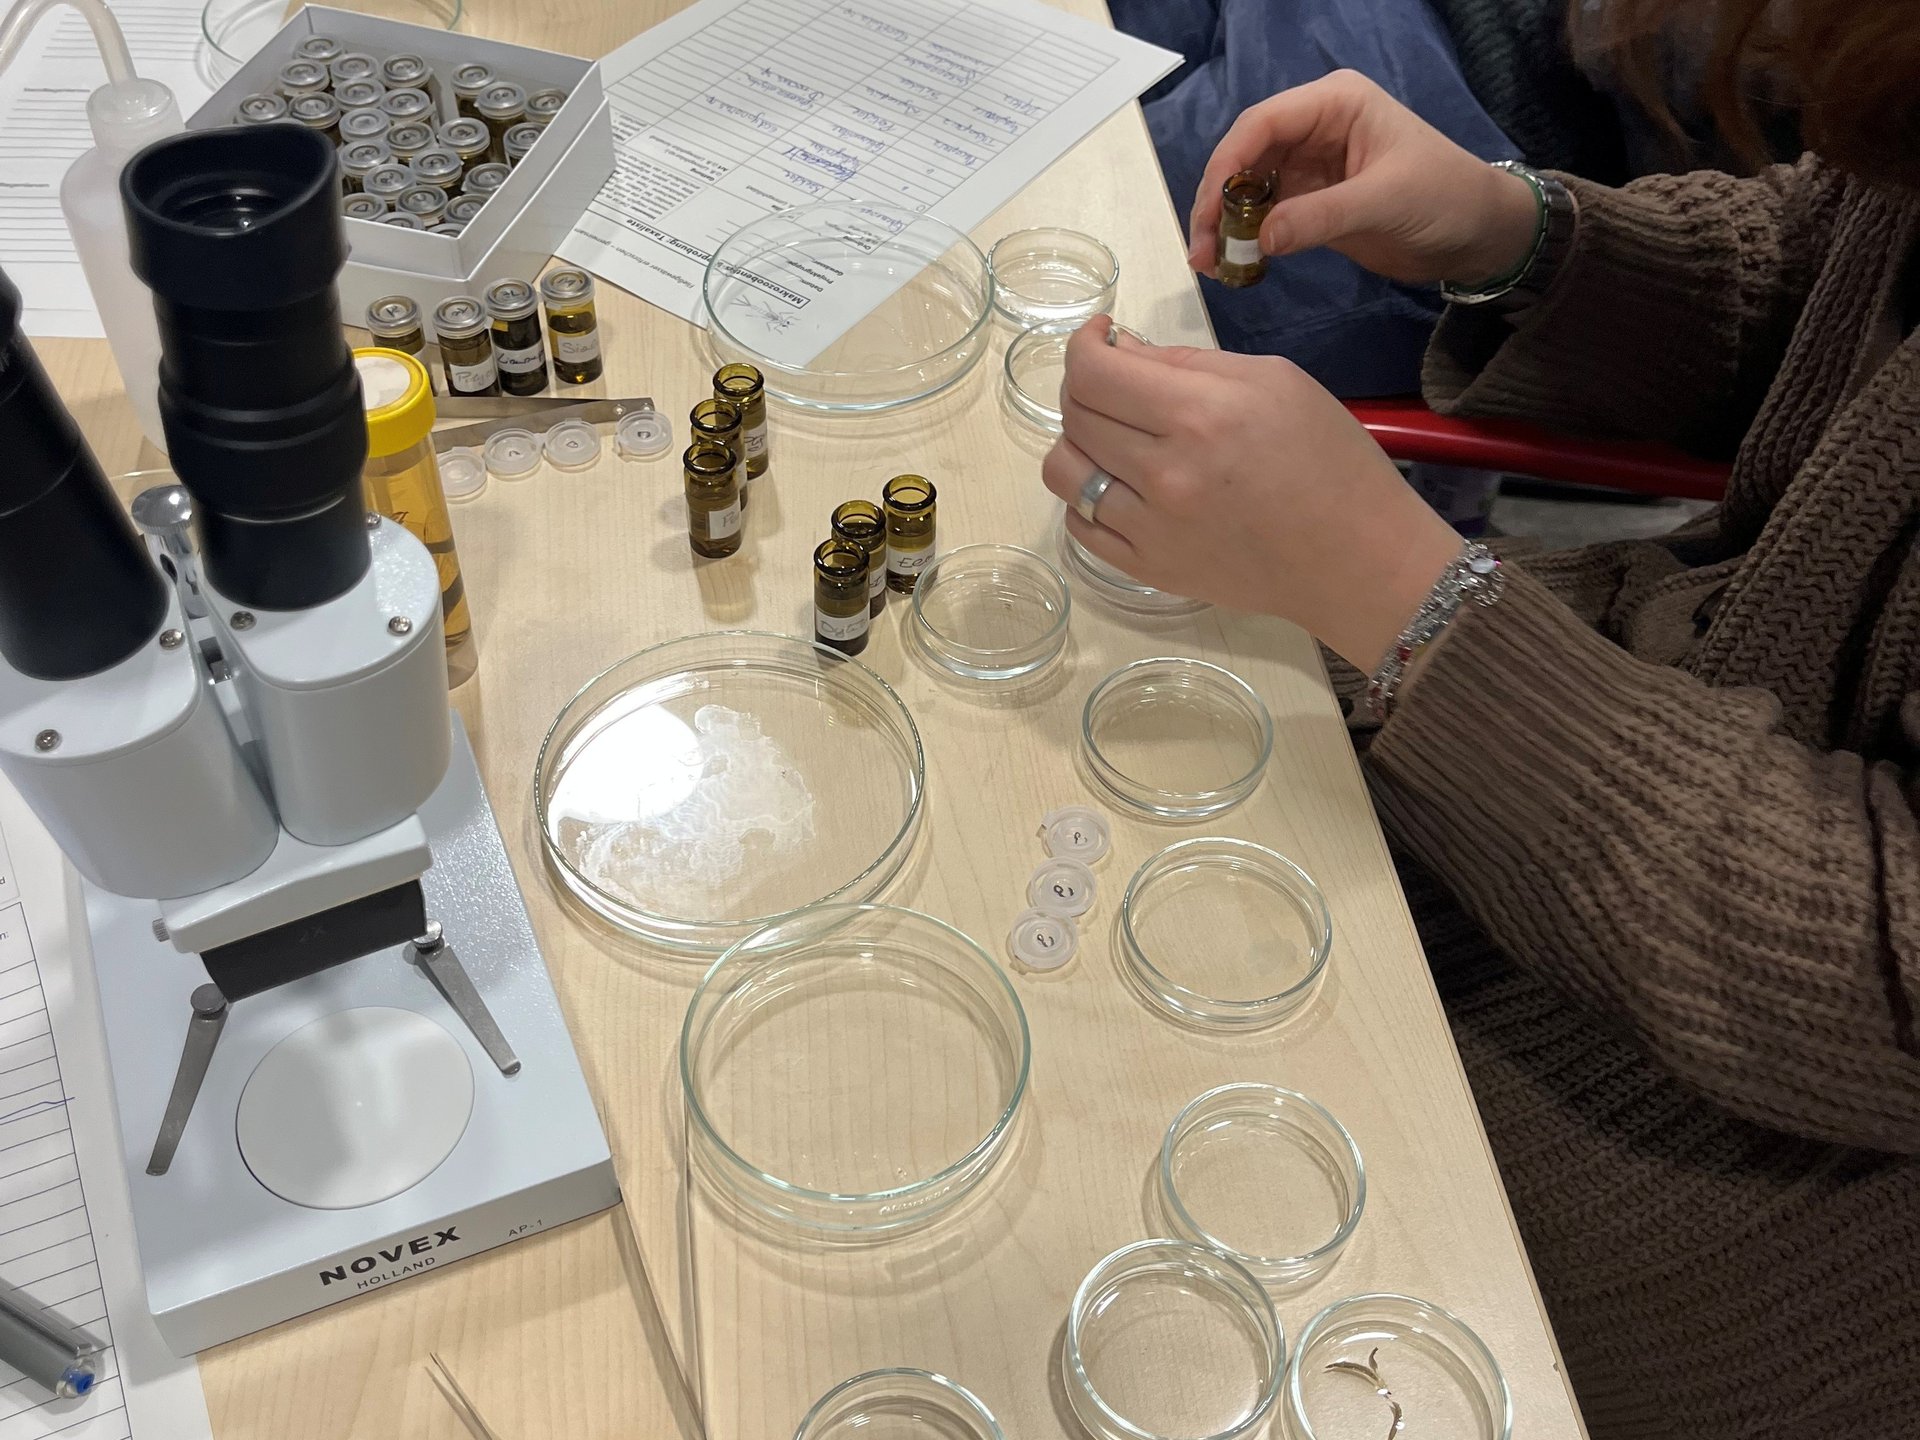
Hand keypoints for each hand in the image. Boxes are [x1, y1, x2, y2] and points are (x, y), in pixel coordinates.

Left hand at [1041, 317, 1461, 669]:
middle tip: (1120, 383)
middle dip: (1087, 384)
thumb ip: (1187, 361)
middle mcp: (1163, 473)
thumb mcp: (1275, 381)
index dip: (1084, 343)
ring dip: (1079, 442)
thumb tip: (1122, 350)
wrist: (1356, 559)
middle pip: (1075, 415)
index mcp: (1199, 416)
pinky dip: (1087, 496)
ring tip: (1116, 437)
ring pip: (1063, 471)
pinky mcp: (1146, 570)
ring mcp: (1149, 529)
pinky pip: (1079, 524)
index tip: (1101, 336)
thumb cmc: (1329, 460)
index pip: (1093, 371)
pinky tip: (1121, 484)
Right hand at [1188, 70, 1538, 286]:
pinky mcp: (1311, 201)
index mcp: (1335, 104)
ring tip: (1208, 262)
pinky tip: (1232, 264)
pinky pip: (1265, 215)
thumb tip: (1259, 240)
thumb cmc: (1444, 197)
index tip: (1209, 209)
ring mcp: (1310, 166)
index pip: (1263, 123)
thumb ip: (1321, 217)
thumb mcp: (1385, 201)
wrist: (1478, 235)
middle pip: (1246, 155)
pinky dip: (1245, 238)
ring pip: (1249, 188)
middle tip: (1200, 247)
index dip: (1228, 164)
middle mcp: (1314, 128)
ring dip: (1225, 224)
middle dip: (1218, 200)